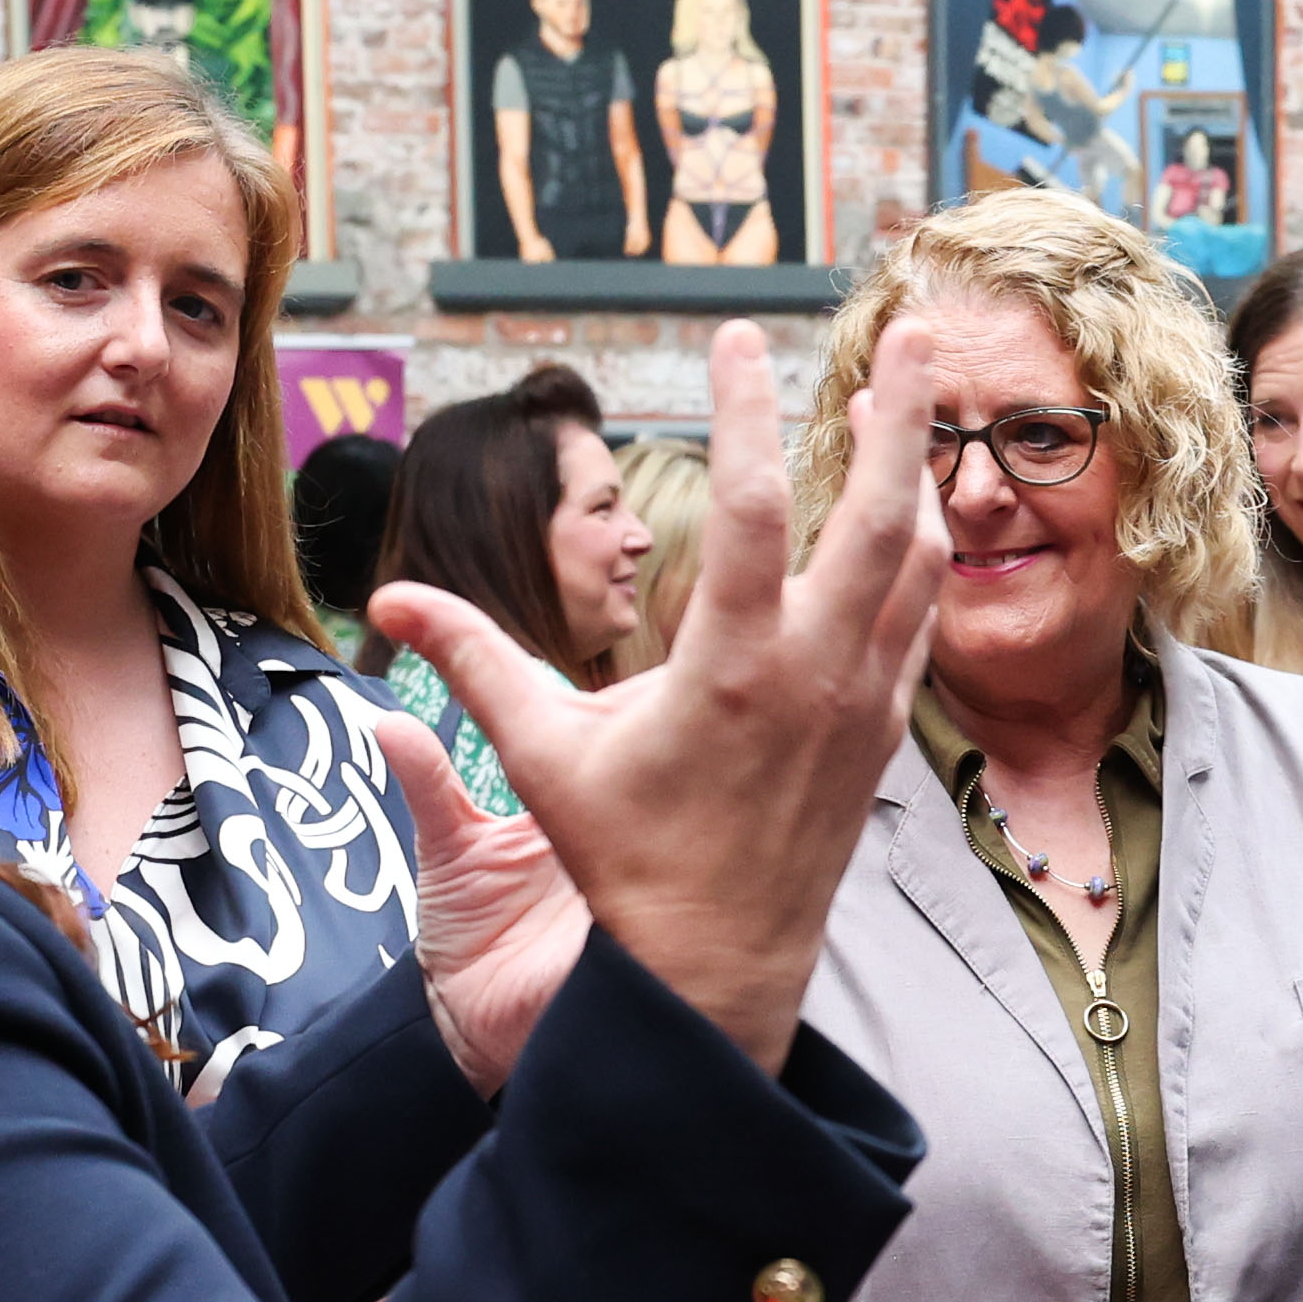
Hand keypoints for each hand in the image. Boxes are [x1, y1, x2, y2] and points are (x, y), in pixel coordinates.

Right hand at [377, 319, 942, 1071]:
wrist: (715, 967)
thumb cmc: (626, 862)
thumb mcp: (541, 756)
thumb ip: (471, 662)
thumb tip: (384, 603)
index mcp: (733, 667)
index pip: (753, 507)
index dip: (745, 412)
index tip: (740, 339)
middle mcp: (815, 674)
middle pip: (881, 515)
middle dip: (903, 415)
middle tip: (918, 334)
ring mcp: (861, 704)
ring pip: (916, 565)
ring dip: (914, 478)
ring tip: (905, 406)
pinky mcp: (880, 733)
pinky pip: (916, 624)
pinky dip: (916, 561)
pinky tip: (904, 524)